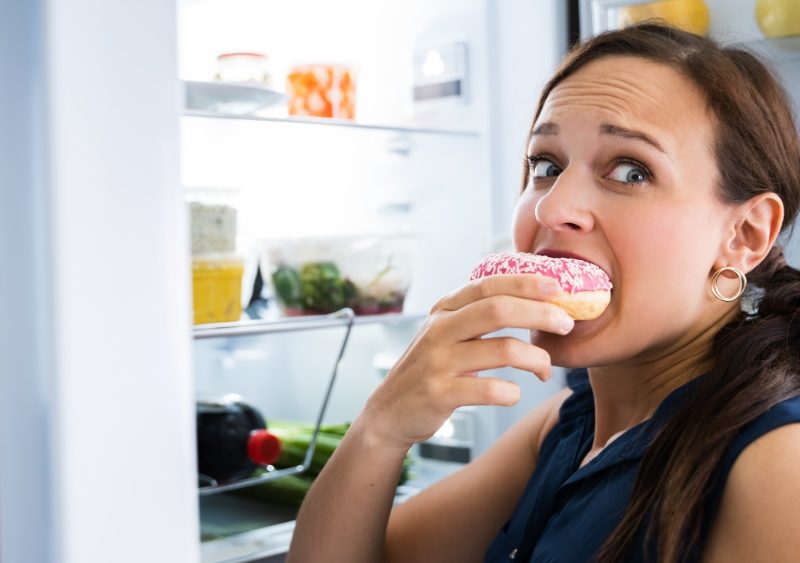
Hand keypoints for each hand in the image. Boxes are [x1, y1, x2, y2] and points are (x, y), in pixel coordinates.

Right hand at [356, 274, 574, 450]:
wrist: (390, 412)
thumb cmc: (432, 370)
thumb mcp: (446, 333)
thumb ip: (478, 315)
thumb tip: (536, 302)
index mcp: (444, 309)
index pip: (488, 285)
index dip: (526, 283)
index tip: (558, 287)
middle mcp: (440, 330)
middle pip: (498, 310)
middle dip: (540, 314)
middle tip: (566, 324)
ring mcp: (438, 361)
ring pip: (502, 350)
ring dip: (535, 359)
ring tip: (545, 369)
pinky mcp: (439, 393)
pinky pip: (489, 389)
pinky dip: (511, 392)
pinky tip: (513, 393)